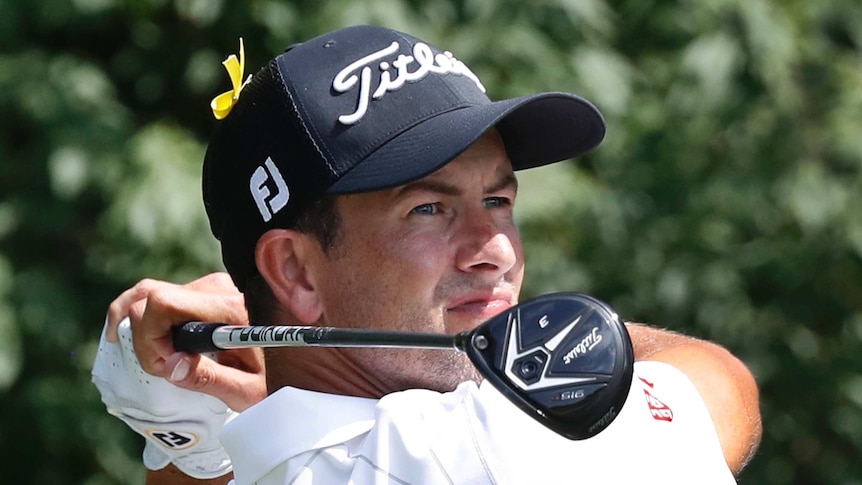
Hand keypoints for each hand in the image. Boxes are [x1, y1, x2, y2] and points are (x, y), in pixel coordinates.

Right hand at [106, 272, 265, 411]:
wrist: (299, 359)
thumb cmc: (277, 378)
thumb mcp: (248, 390)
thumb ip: (209, 379)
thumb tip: (170, 366)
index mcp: (229, 307)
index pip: (163, 302)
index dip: (150, 338)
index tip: (169, 368)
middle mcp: (216, 287)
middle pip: (151, 298)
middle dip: (145, 337)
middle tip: (165, 369)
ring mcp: (209, 286)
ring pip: (151, 295)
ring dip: (144, 328)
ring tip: (158, 358)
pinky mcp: (204, 292)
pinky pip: (162, 298)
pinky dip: (148, 321)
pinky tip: (150, 344)